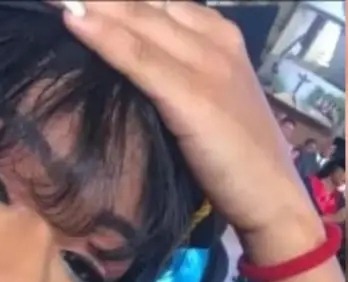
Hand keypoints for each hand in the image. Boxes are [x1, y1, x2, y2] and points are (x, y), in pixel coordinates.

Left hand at [58, 1, 316, 235]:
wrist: (273, 196)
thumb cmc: (233, 157)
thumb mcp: (203, 101)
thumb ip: (170, 76)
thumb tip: (120, 66)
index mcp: (218, 35)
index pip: (156, 1)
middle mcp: (214, 39)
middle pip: (144, 3)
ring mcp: (206, 64)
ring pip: (138, 20)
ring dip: (94, 3)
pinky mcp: (193, 95)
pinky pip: (139, 58)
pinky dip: (105, 37)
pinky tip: (74, 20)